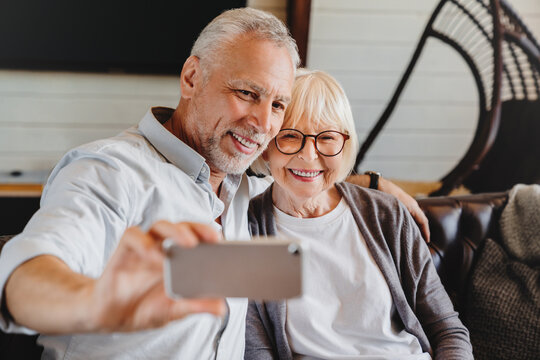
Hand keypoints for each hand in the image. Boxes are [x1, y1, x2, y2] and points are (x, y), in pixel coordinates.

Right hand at [91, 221, 226, 331]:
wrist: (111, 316)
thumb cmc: (146, 307)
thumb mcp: (174, 310)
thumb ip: (195, 305)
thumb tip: (222, 309)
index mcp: (180, 258)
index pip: (198, 238)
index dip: (212, 236)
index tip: (225, 242)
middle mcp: (164, 247)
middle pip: (183, 227)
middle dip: (199, 229)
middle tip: (213, 239)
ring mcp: (144, 246)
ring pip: (160, 226)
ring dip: (176, 232)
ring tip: (188, 244)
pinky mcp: (124, 249)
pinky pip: (133, 236)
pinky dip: (144, 243)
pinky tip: (153, 255)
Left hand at [378, 178, 430, 241]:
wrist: (378, 184)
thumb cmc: (386, 195)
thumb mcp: (395, 208)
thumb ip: (402, 219)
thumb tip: (408, 231)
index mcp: (413, 206)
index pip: (423, 221)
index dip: (426, 232)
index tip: (427, 241)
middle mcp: (412, 204)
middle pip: (420, 219)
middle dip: (422, 230)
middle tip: (421, 241)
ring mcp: (407, 203)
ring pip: (415, 217)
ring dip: (415, 226)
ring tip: (414, 236)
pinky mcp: (401, 203)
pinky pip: (409, 214)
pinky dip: (410, 221)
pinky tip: (405, 227)